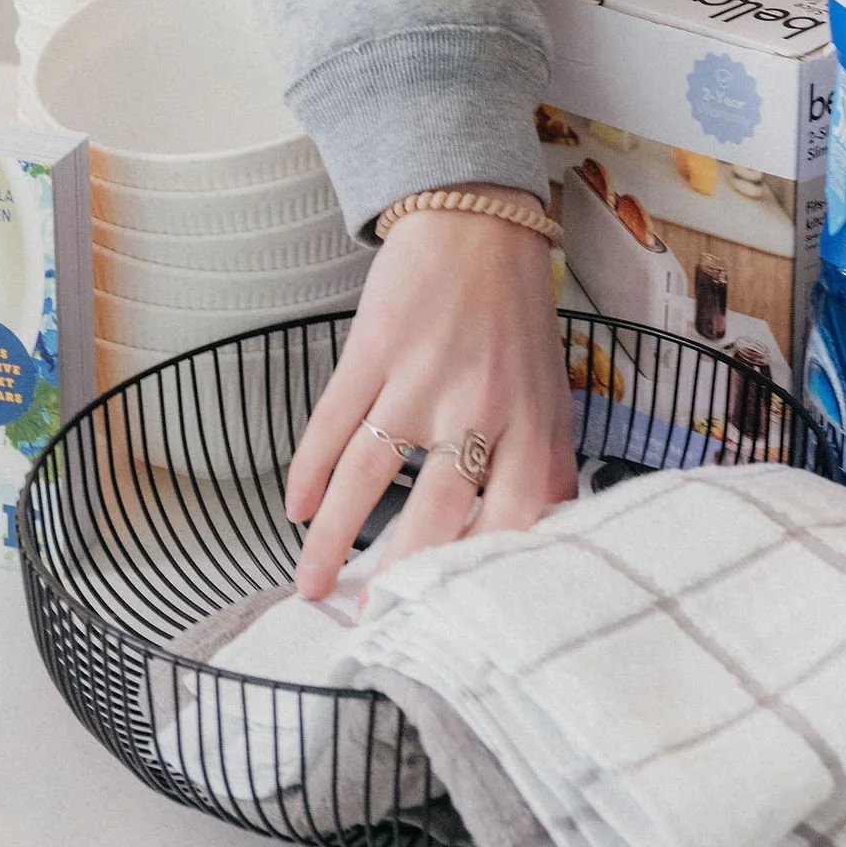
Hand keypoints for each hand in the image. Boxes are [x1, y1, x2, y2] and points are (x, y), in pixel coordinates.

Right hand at [284, 195, 576, 597]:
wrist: (477, 224)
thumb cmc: (516, 315)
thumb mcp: (550, 389)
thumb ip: (548, 462)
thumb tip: (551, 531)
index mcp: (526, 421)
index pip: (509, 515)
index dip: (480, 570)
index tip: (453, 613)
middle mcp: (475, 405)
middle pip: (434, 509)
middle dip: (400, 573)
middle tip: (372, 622)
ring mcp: (418, 376)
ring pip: (367, 475)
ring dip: (333, 537)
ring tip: (312, 586)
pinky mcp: (372, 349)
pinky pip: (332, 421)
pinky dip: (308, 471)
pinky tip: (294, 510)